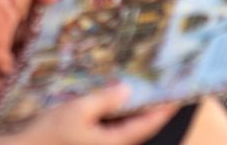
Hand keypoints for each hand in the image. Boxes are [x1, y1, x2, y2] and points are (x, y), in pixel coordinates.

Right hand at [20, 84, 178, 144]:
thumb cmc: (49, 134)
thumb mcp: (77, 111)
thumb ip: (104, 100)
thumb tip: (127, 90)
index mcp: (114, 142)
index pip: (148, 125)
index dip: (164, 109)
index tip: (177, 94)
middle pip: (140, 128)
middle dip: (151, 108)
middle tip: (162, 86)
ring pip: (126, 128)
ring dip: (134, 111)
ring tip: (142, 89)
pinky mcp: (91, 143)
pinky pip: (112, 129)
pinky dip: (117, 115)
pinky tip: (114, 100)